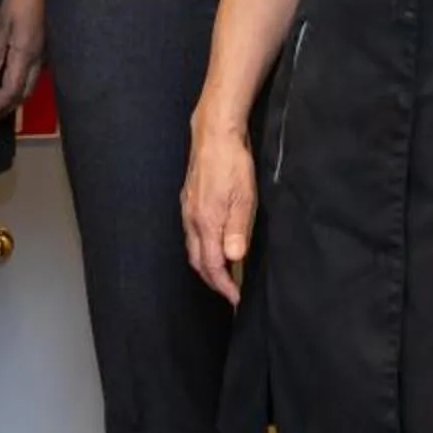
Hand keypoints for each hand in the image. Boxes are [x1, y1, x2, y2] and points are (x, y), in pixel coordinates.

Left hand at [0, 0, 45, 121]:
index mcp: (25, 55)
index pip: (11, 91)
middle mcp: (37, 59)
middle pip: (23, 94)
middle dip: (6, 109)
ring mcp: (41, 53)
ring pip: (29, 86)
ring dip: (14, 99)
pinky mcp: (40, 46)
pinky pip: (32, 75)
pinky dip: (19, 86)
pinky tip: (8, 82)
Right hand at [181, 116, 256, 305]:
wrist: (214, 134)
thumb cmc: (233, 163)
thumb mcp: (244, 197)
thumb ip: (237, 229)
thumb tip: (233, 258)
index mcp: (206, 222)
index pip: (212, 265)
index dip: (223, 285)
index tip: (235, 298)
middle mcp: (191, 219)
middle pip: (197, 260)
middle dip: (212, 280)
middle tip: (228, 291)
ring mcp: (187, 209)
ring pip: (192, 247)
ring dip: (205, 264)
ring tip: (222, 273)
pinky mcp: (188, 199)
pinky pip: (191, 232)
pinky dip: (201, 246)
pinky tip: (212, 243)